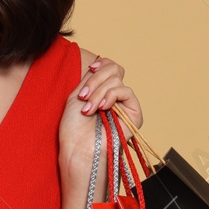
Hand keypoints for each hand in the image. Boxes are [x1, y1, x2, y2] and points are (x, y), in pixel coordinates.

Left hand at [58, 56, 144, 200]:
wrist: (78, 147)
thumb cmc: (74, 127)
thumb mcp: (79, 94)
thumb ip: (92, 78)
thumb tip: (100, 61)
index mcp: (102, 90)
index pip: (109, 66)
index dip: (101, 64)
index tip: (90, 69)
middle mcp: (115, 96)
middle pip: (114, 70)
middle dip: (96, 80)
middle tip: (83, 97)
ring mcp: (125, 104)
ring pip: (116, 80)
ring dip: (99, 93)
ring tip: (88, 109)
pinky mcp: (134, 113)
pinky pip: (126, 91)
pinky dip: (111, 96)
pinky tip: (102, 109)